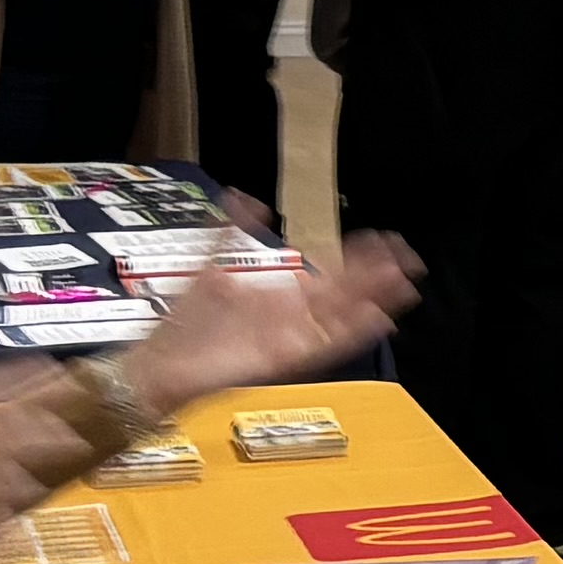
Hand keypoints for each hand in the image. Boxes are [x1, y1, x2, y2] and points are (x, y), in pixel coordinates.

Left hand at [138, 234, 413, 414]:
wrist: (157, 366)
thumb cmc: (179, 326)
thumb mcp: (204, 266)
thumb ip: (225, 233)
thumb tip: (244, 196)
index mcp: (275, 298)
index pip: (328, 275)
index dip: (356, 258)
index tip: (382, 240)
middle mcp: (288, 318)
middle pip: (343, 295)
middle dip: (374, 276)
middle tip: (405, 257)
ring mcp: (288, 339)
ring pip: (342, 317)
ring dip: (372, 301)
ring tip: (402, 283)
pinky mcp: (282, 360)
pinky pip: (325, 345)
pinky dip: (353, 333)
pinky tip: (378, 319)